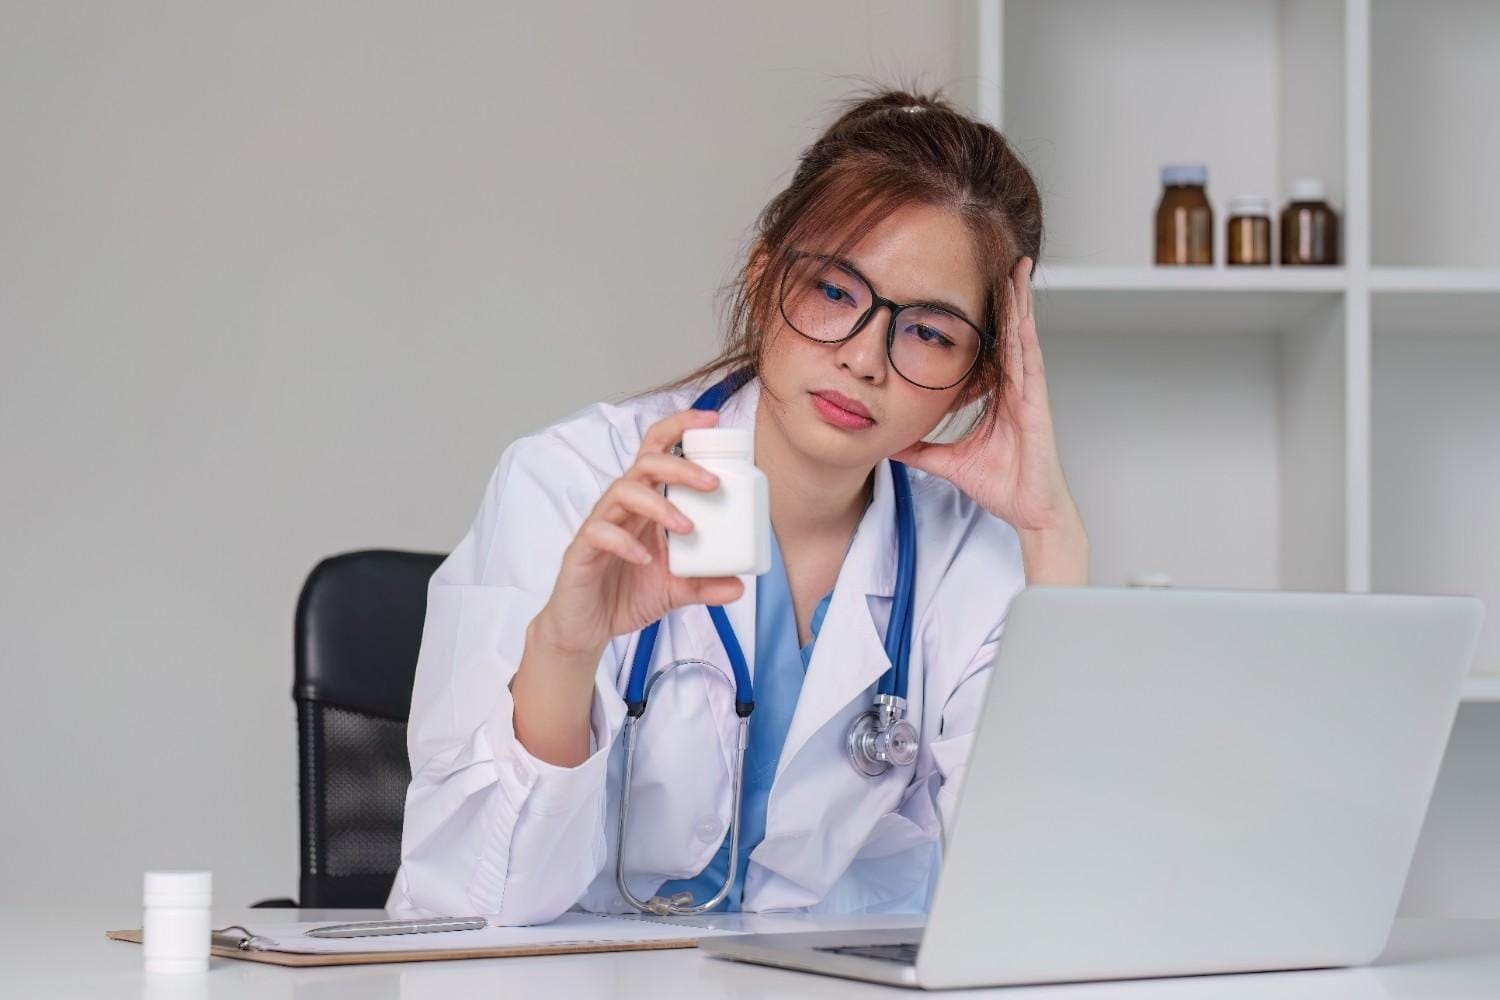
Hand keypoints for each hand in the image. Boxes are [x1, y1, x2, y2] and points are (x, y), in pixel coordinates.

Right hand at [534, 408, 746, 661]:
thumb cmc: (624, 596)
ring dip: (659, 504)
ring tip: (687, 528)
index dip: (680, 428)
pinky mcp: (582, 549)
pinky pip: (600, 532)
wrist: (585, 629)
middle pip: (646, 463)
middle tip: (713, 484)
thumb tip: (740, 585)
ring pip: (623, 490)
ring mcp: (600, 525)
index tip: (712, 420)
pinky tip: (645, 557)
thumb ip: (705, 584)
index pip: (659, 453)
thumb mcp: (675, 590)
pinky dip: (625, 541)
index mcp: (646, 507)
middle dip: (681, 466)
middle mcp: (623, 508)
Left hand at [892, 257, 1080, 535]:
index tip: (974, 289)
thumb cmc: (1002, 486)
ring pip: (1022, 339)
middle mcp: (1017, 389)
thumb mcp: (948, 462)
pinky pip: (1030, 365)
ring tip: (1016, 270)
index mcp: (1000, 397)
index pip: (991, 348)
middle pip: (1010, 333)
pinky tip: (1022, 315)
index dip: (987, 317)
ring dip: (1019, 304)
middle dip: (1007, 296)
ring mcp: (1029, 395)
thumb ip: (920, 449)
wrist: (1030, 511)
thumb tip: (889, 443)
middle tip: (1002, 258)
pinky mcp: (1037, 406)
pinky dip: (1025, 338)